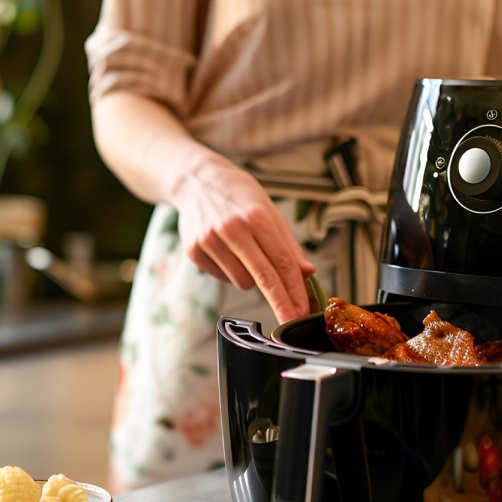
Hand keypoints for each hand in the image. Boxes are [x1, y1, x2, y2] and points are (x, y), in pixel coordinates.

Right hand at [172, 157, 315, 322]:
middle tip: (292, 321)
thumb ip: (288, 244)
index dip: (295, 290)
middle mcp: (232, 228)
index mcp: (256, 216)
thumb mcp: (269, 211)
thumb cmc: (239, 196)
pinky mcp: (193, 251)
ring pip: (243, 282)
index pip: (282, 261)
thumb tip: (308, 272)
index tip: (303, 311)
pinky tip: (225, 250)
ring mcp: (210, 240)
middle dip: (281, 303)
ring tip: (244, 251)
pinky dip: (230, 271)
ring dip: (251, 276)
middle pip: (264, 277)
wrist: (196, 181)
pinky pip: (223, 278)